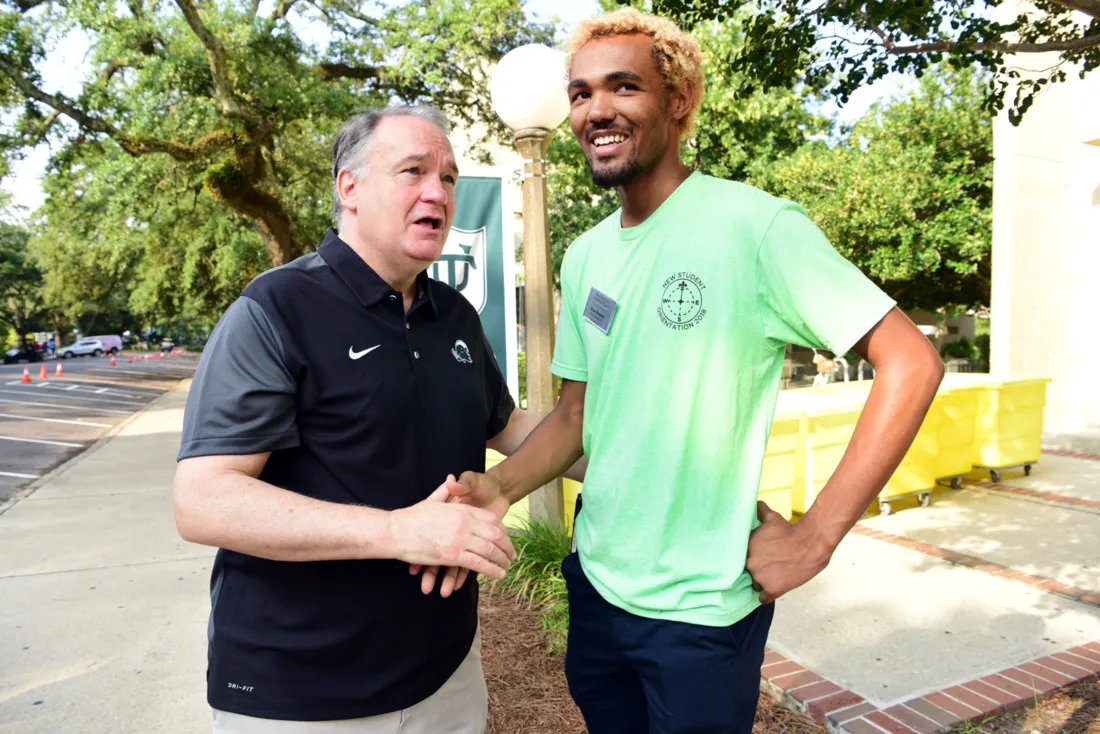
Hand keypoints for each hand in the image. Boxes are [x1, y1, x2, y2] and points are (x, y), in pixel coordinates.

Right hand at [389, 475, 514, 591]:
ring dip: (502, 559)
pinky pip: (478, 563)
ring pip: (490, 550)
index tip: (507, 539)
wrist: (396, 530)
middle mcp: (464, 523)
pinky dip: (491, 569)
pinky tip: (499, 574)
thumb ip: (445, 490)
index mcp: (461, 510)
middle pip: (495, 535)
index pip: (491, 520)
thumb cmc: (413, 517)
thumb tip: (452, 478)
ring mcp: (459, 539)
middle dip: (507, 546)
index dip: (503, 531)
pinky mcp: (452, 555)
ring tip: (507, 565)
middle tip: (512, 555)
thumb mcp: (432, 500)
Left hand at [745, 501, 831, 603]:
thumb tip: (755, 503)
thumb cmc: (790, 530)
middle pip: (747, 573)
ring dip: (763, 583)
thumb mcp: (771, 517)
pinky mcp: (773, 590)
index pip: (740, 560)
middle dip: (757, 570)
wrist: (810, 543)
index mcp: (746, 548)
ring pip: (756, 585)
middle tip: (769, 566)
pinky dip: (768, 595)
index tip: (759, 558)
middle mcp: (749, 564)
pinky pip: (763, 598)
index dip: (750, 559)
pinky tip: (774, 588)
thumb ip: (759, 511)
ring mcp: (760, 578)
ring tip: (774, 576)